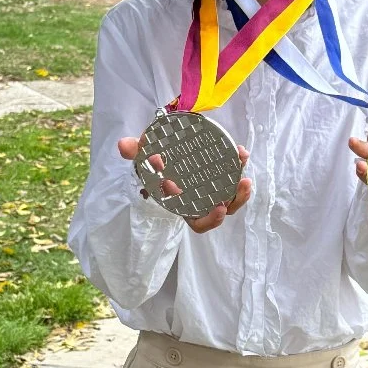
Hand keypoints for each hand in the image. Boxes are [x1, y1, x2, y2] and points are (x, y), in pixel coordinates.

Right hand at [118, 134, 252, 233]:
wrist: (160, 149)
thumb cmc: (152, 161)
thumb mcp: (143, 157)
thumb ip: (135, 152)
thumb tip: (123, 145)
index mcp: (183, 205)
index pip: (199, 222)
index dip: (210, 220)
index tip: (220, 208)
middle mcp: (200, 201)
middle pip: (223, 210)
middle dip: (236, 200)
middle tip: (242, 183)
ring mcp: (212, 188)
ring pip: (232, 195)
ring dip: (242, 185)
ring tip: (244, 165)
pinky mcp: (220, 173)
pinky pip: (232, 176)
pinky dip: (238, 166)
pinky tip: (241, 153)